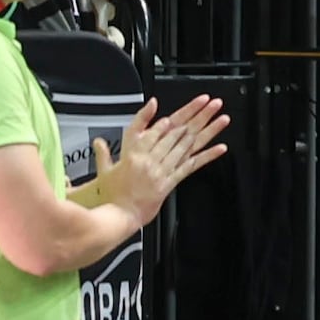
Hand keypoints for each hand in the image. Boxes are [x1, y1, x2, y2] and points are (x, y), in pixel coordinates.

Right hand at [83, 93, 233, 223]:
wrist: (119, 216)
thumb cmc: (112, 197)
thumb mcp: (104, 171)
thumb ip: (103, 153)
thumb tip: (98, 141)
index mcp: (134, 153)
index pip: (153, 130)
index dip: (168, 120)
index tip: (180, 111)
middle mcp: (150, 159)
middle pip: (176, 133)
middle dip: (195, 115)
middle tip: (210, 104)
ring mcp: (162, 170)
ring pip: (187, 145)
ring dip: (207, 130)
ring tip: (220, 118)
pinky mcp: (170, 182)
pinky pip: (192, 166)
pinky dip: (207, 156)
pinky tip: (220, 148)